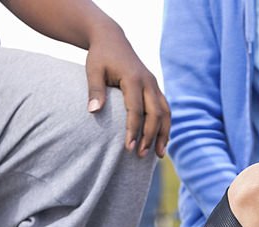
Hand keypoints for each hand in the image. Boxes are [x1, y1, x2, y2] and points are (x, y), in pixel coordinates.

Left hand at [85, 28, 169, 157]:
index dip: (133, 130)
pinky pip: (165, 109)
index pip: (136, 110)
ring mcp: (154, 85)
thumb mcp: (93, 70)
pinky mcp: (155, 88)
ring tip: (158, 155)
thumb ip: (95, 91)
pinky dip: (165, 126)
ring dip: (163, 134)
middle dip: (149, 136)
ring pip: (165, 113)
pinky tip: (161, 141)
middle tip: (141, 156)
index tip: (128, 148)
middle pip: (155, 114)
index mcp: (133, 78)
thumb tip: (93, 112)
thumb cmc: (99, 57)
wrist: (112, 39)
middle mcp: (148, 82)